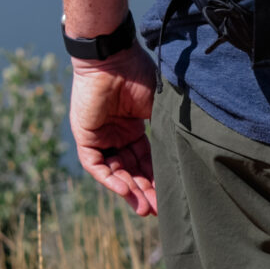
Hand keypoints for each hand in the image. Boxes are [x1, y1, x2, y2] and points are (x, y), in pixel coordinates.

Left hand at [70, 45, 158, 216]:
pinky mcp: (85, 136)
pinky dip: (110, 179)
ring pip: (115, 172)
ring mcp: (100, 137)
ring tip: (145, 208)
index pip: (146, 160)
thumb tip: (184, 153)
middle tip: (159, 210)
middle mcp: (116, 135)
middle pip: (132, 170)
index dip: (157, 178)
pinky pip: (96, 165)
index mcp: (133, 128)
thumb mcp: (158, 108)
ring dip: (130, 190)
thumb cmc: (137, 75)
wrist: (113, 58)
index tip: (170, 195)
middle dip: (145, 191)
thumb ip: (166, 130)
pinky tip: (126, 191)